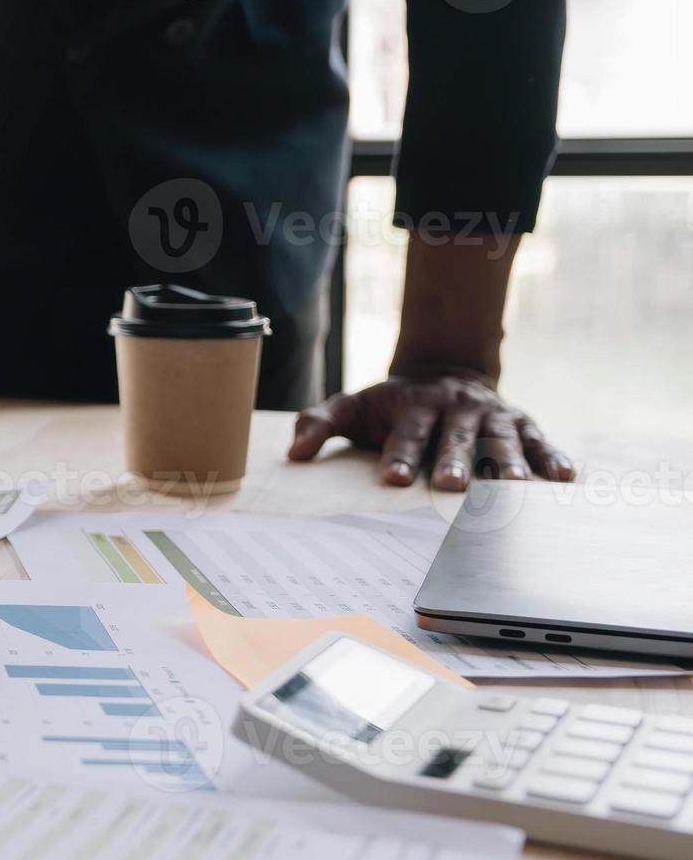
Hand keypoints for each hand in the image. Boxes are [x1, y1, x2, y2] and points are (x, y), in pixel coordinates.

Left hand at [288, 374, 576, 489]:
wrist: (443, 372)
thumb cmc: (391, 404)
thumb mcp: (352, 406)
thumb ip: (320, 424)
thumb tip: (294, 452)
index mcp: (414, 405)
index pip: (405, 433)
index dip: (398, 454)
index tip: (391, 478)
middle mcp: (456, 409)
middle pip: (456, 438)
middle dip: (454, 460)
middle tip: (450, 485)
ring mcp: (492, 416)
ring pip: (501, 440)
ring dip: (507, 463)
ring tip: (511, 487)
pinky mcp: (522, 424)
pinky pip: (540, 441)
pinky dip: (553, 459)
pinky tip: (565, 479)